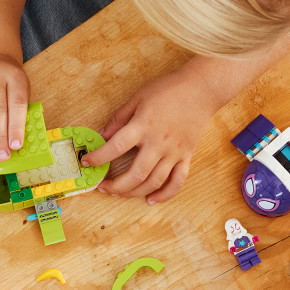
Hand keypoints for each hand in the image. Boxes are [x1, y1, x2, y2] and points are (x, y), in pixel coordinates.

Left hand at [81, 71, 214, 202]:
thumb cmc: (169, 90)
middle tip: (103, 187)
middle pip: (136, 174)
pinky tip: (150, 200)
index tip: (87, 162)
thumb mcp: (138, 97)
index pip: (116, 147)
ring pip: (154, 182)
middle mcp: (159, 143)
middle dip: (116, 186)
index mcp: (143, 126)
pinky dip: (164, 195)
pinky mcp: (186, 157)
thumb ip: (119, 118)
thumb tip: (102, 135)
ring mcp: (174, 152)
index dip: (99, 158)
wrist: (201, 90)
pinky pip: (177, 182)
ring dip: (134, 193)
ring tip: (120, 194)